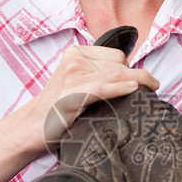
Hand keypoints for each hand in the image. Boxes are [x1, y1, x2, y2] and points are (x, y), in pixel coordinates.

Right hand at [35, 45, 158, 146]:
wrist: (31, 127)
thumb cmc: (56, 109)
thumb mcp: (74, 82)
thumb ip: (95, 74)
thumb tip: (130, 77)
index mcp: (75, 53)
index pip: (115, 54)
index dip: (131, 67)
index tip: (140, 79)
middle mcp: (75, 60)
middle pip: (120, 62)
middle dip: (138, 74)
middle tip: (149, 87)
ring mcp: (74, 75)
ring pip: (117, 73)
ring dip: (139, 81)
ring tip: (151, 88)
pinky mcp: (74, 93)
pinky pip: (106, 87)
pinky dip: (122, 87)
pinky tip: (133, 90)